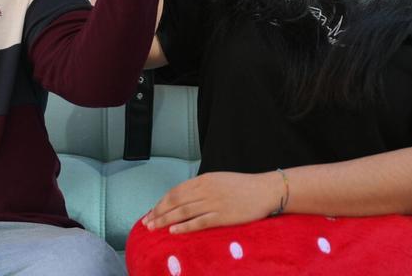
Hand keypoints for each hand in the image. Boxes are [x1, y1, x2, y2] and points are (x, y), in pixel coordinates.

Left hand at [142, 171, 283, 233]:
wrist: (265, 190)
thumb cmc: (242, 186)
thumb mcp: (219, 180)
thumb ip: (202, 187)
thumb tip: (184, 197)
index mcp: (204, 180)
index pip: (176, 191)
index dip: (162, 202)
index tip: (152, 211)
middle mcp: (206, 190)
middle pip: (176, 202)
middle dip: (158, 212)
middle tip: (147, 223)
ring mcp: (214, 203)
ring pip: (183, 212)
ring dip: (166, 220)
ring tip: (154, 228)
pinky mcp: (222, 216)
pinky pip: (199, 222)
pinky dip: (184, 227)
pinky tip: (173, 231)